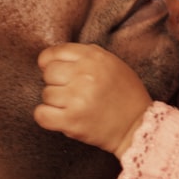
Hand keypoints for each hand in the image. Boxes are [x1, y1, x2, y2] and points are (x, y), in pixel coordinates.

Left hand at [34, 42, 151, 157]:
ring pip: (46, 94)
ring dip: (56, 102)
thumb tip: (55, 57)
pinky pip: (41, 114)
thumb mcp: (113, 64)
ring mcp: (77, 98)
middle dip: (56, 82)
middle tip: (71, 91)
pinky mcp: (71, 120)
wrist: (137, 126)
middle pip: (48, 73)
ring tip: (74, 106)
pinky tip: (61, 117)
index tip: (56, 72)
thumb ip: (88, 56)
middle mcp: (85, 74)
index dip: (50, 63)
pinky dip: (47, 116)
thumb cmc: (126, 95)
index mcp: (94, 57)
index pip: (53, 53)